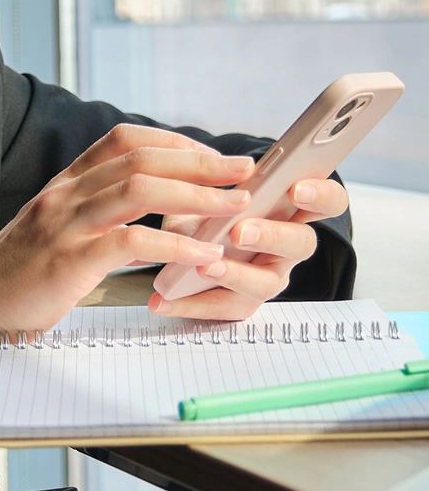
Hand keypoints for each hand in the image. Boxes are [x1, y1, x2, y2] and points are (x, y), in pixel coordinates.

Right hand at [0, 124, 255, 343]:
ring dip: (197, 196)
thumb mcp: (57, 226)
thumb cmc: (22, 272)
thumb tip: (149, 204)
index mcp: (66, 182)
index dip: (174, 141)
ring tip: (235, 208)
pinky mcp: (68, 260)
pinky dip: (175, 244)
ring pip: (139, 189)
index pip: (124, 139)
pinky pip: (131, 242)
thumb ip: (95, 209)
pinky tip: (204, 255)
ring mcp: (65, 223)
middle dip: (200, 162)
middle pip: (141, 159)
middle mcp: (66, 193)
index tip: (212, 155)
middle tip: (244, 171)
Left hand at [148, 176, 349, 321]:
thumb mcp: (206, 193)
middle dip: (272, 236)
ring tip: (204, 267)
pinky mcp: (242, 302)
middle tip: (240, 231)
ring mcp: (267, 276)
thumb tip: (205, 184)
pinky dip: (191, 303)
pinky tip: (162, 300)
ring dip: (235, 275)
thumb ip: (211, 190)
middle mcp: (286, 245)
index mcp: (289, 209)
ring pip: (267, 283)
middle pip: (301, 243)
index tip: (296, 188)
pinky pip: (224, 306)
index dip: (320, 195)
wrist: (181, 239)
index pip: (328, 201)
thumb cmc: (205, 208)